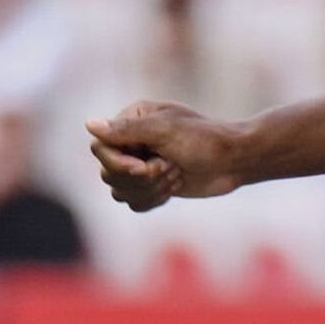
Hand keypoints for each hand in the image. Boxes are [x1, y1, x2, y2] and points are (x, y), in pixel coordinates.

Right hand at [86, 103, 244, 212]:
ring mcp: (141, 164)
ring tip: (176, 174)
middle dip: (141, 178)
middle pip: (108, 173)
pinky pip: (135, 203)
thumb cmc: (204, 139)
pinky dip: (154, 199)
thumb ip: (126, 130)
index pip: (100, 148)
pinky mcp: (152, 185)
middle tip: (171, 167)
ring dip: (151, 189)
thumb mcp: (165, 131)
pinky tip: (175, 186)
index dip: (118, 163)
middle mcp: (132, 141)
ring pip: (120, 192)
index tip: (144, 166)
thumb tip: (89, 124)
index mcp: (132, 120)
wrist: (235, 160)